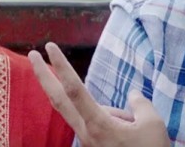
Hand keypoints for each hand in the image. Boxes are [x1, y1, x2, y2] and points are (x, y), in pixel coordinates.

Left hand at [28, 42, 169, 146]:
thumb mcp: (153, 124)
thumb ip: (139, 104)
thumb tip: (131, 97)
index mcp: (97, 124)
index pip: (74, 89)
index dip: (61, 66)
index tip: (50, 48)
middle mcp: (85, 132)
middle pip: (59, 99)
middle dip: (43, 76)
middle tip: (32, 55)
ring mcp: (86, 141)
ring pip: (89, 112)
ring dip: (114, 113)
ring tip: (138, 131)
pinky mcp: (92, 146)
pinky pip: (98, 123)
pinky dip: (114, 120)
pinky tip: (132, 133)